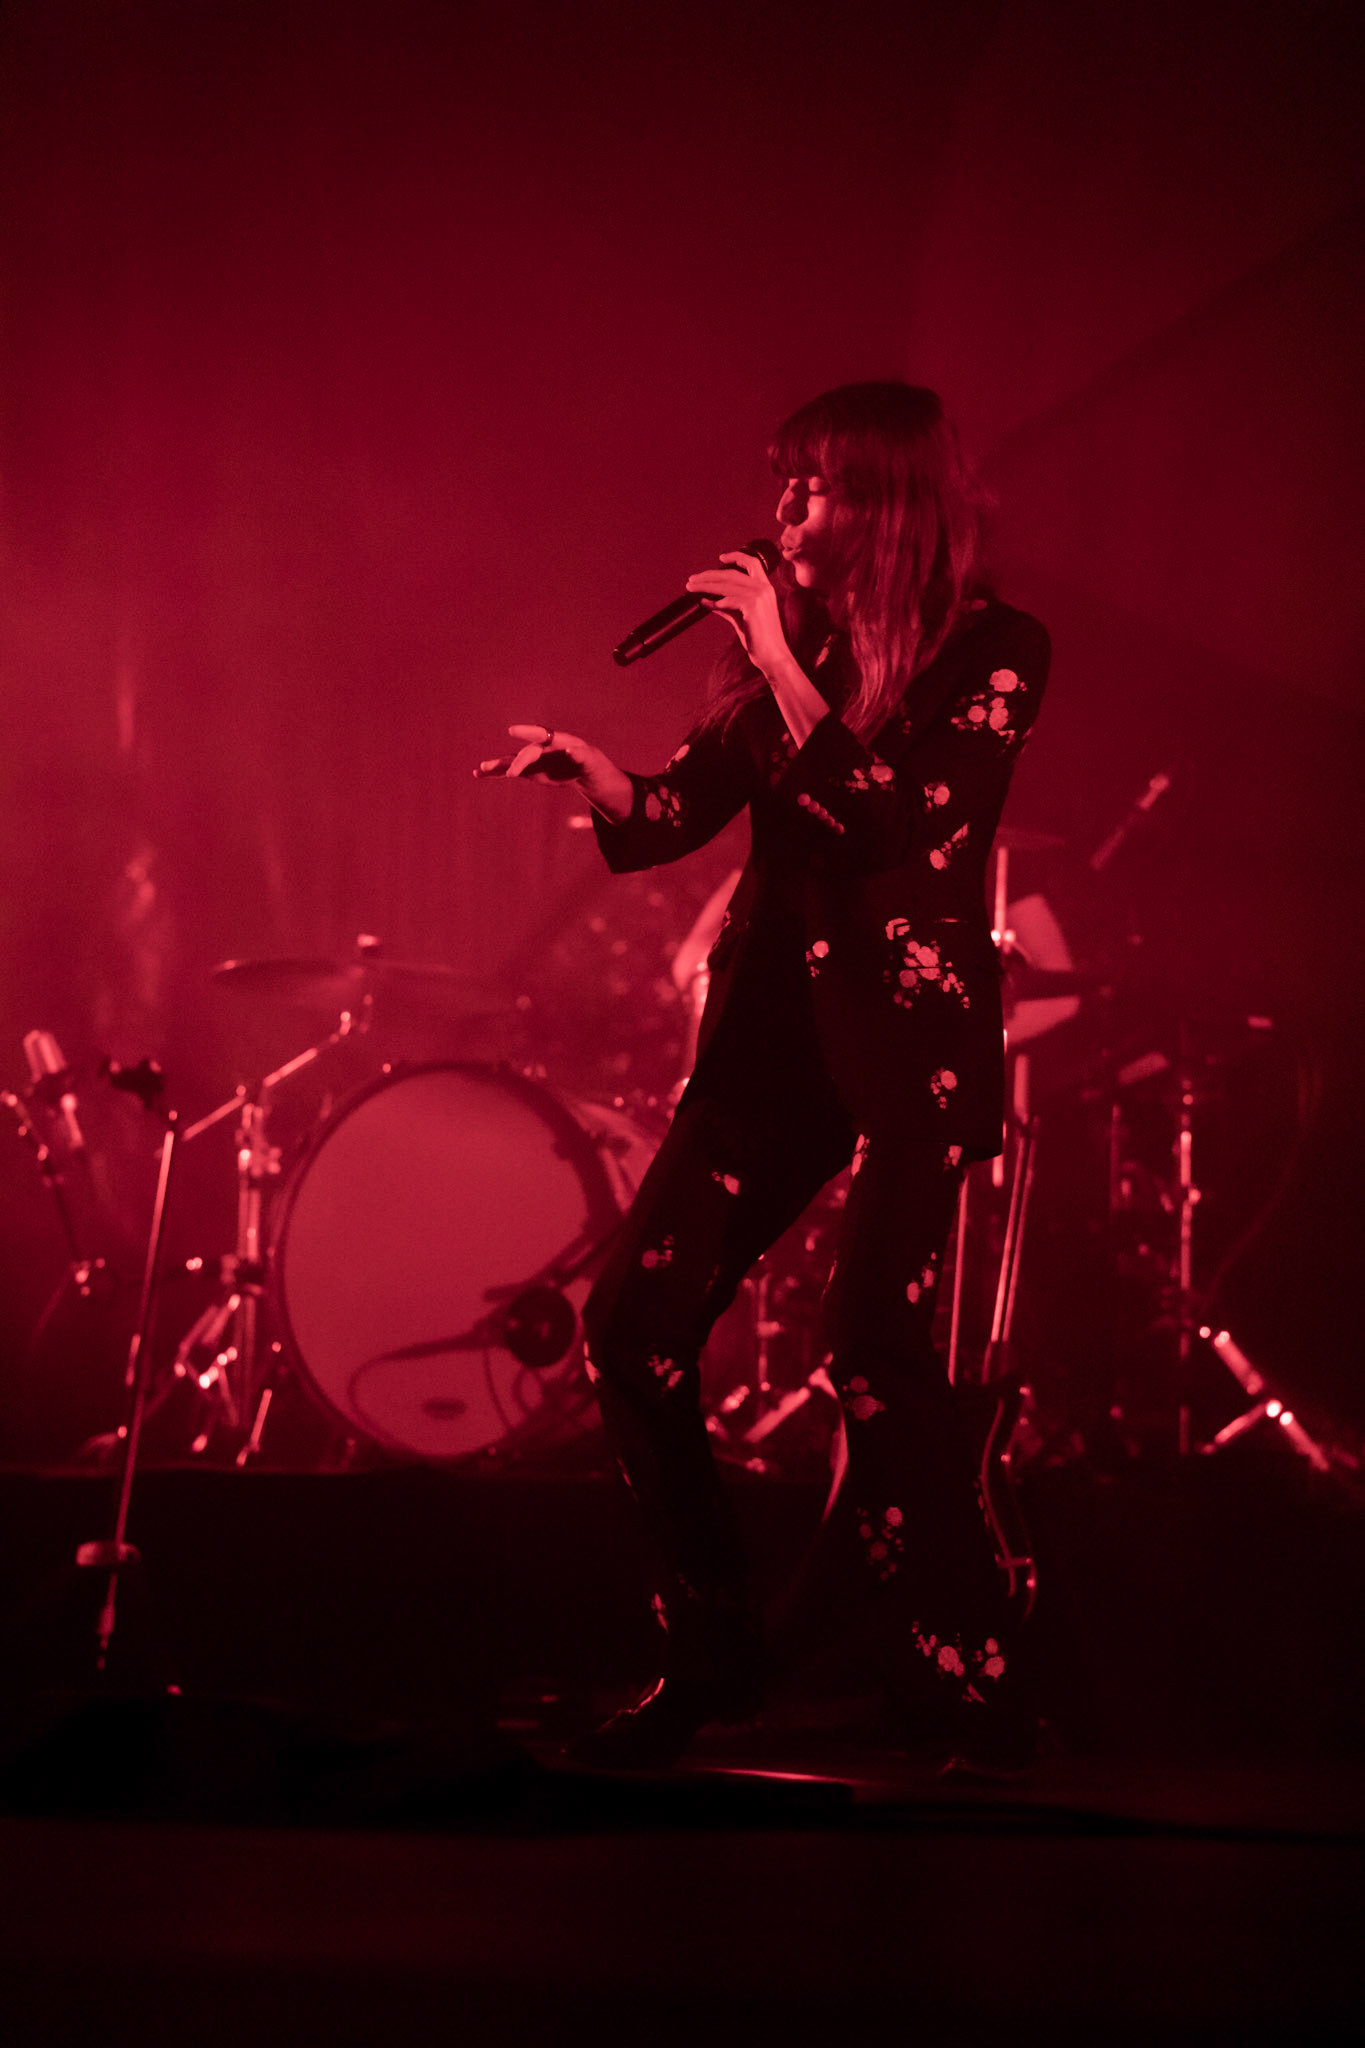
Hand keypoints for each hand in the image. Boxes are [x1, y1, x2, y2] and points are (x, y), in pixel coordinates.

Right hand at [475, 725, 633, 823]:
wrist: (581, 769)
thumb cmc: (589, 762)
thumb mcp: (590, 760)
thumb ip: (581, 755)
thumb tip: (572, 750)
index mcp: (555, 741)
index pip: (539, 734)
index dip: (526, 732)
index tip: (512, 730)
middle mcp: (539, 748)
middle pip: (526, 754)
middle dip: (517, 762)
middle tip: (510, 773)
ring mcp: (531, 760)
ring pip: (512, 761)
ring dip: (497, 765)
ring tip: (481, 770)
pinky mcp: (527, 771)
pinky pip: (508, 771)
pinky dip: (495, 774)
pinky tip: (478, 774)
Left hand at [685, 549, 791, 678]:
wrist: (772, 656)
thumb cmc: (758, 638)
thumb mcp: (741, 618)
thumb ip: (727, 607)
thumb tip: (708, 600)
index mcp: (765, 588)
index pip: (752, 563)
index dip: (736, 557)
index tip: (721, 557)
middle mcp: (764, 588)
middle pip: (731, 573)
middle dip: (709, 575)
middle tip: (692, 580)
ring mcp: (759, 596)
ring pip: (726, 585)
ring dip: (705, 586)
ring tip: (691, 589)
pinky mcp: (753, 607)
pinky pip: (729, 600)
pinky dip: (715, 601)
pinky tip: (706, 604)